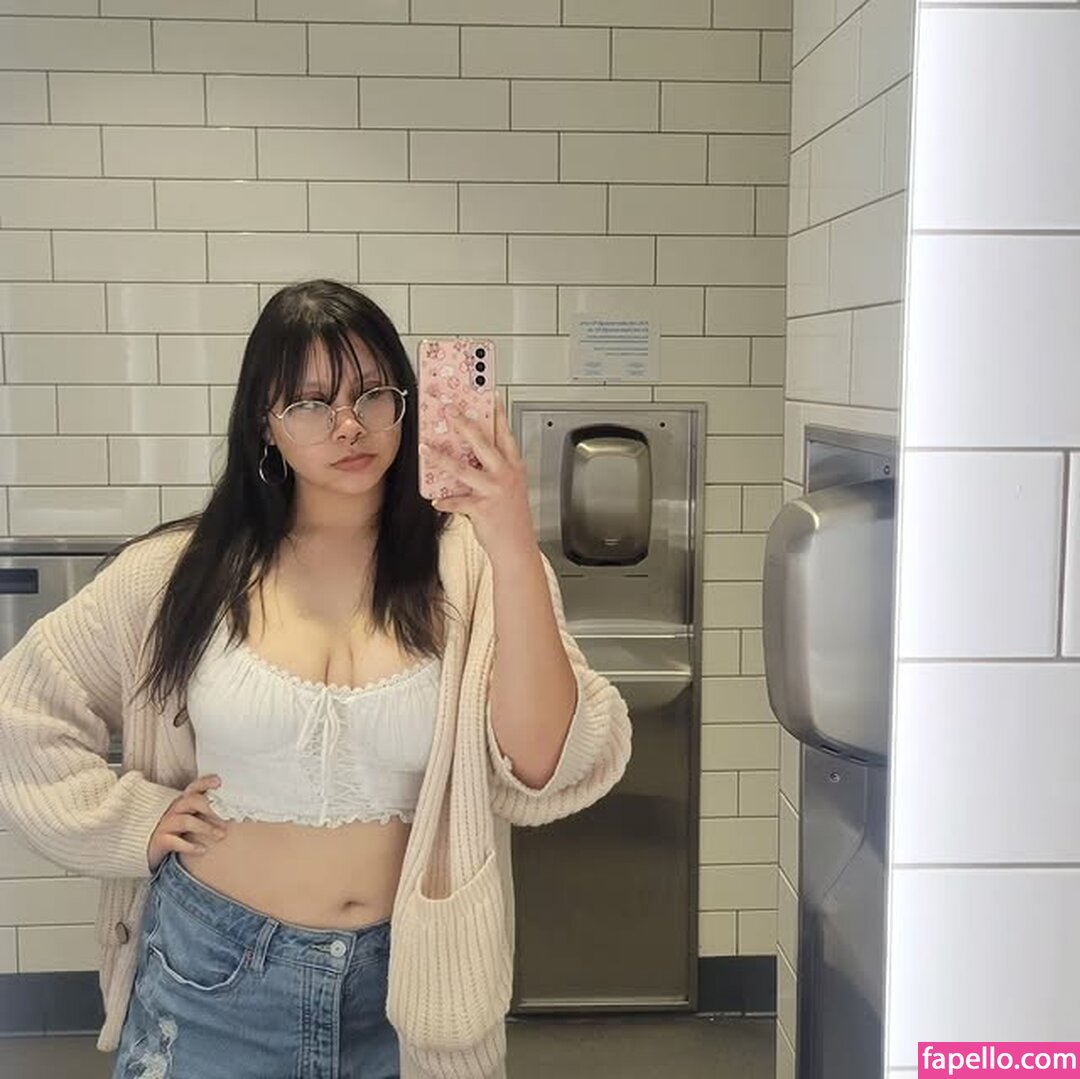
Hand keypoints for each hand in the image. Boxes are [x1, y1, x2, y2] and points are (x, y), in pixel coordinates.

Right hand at [147, 775, 228, 871]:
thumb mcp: (191, 816)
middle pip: (192, 801)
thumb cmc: (178, 830)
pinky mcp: (161, 841)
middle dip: (210, 807)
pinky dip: (190, 846)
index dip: (205, 783)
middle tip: (228, 816)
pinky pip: (175, 842)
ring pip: (186, 821)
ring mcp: (166, 825)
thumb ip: (207, 811)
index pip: (194, 787)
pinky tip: (202, 850)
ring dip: (206, 828)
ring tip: (221, 836)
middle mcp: (174, 810)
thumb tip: (235, 811)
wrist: (149, 847)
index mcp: (183, 801)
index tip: (219, 782)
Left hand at [420, 397, 535, 562]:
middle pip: (482, 443)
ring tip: (426, 448)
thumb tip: (472, 454)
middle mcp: (505, 475)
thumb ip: (495, 468)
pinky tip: (435, 499)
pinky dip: (445, 501)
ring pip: (463, 469)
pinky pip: (458, 501)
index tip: (488, 395)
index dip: (497, 413)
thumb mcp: (511, 486)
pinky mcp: (482, 508)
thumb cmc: (512, 518)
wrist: (518, 547)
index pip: (505, 434)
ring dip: (441, 458)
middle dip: (464, 423)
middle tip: (449, 409)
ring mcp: (494, 491)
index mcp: (513, 467)